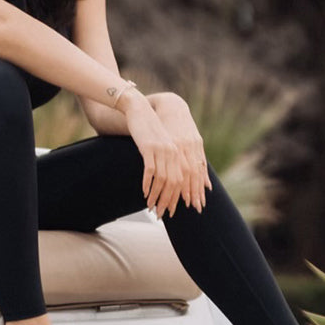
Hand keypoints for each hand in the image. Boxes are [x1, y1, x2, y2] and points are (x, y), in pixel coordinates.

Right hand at [121, 98, 193, 217]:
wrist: (139, 109)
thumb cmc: (150, 128)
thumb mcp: (164, 143)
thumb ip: (172, 158)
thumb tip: (175, 176)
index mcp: (180, 152)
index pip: (185, 180)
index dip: (181, 197)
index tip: (175, 210)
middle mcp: (174, 152)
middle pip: (175, 183)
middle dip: (169, 201)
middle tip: (162, 214)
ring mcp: (162, 150)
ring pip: (163, 179)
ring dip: (157, 196)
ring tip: (151, 207)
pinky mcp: (149, 147)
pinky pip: (150, 170)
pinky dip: (148, 183)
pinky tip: (144, 193)